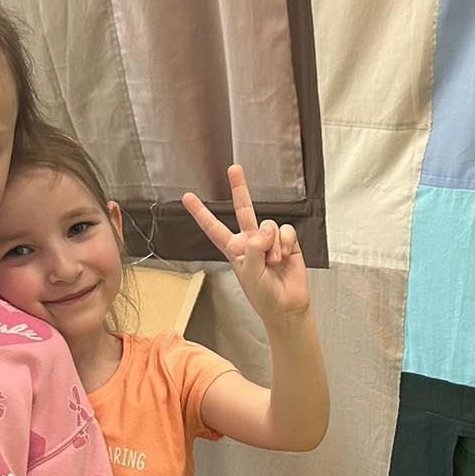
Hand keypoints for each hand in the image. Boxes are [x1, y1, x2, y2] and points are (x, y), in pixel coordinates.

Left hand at [182, 164, 309, 327]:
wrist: (286, 306)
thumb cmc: (263, 295)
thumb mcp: (249, 272)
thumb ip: (254, 247)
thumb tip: (267, 227)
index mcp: (234, 249)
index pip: (214, 228)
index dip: (201, 212)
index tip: (187, 197)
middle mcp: (251, 240)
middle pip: (243, 209)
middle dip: (239, 188)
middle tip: (233, 169)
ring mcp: (269, 240)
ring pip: (269, 223)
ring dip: (272, 244)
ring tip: (274, 262)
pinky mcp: (287, 241)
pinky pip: (285, 230)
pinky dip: (285, 242)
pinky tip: (284, 256)